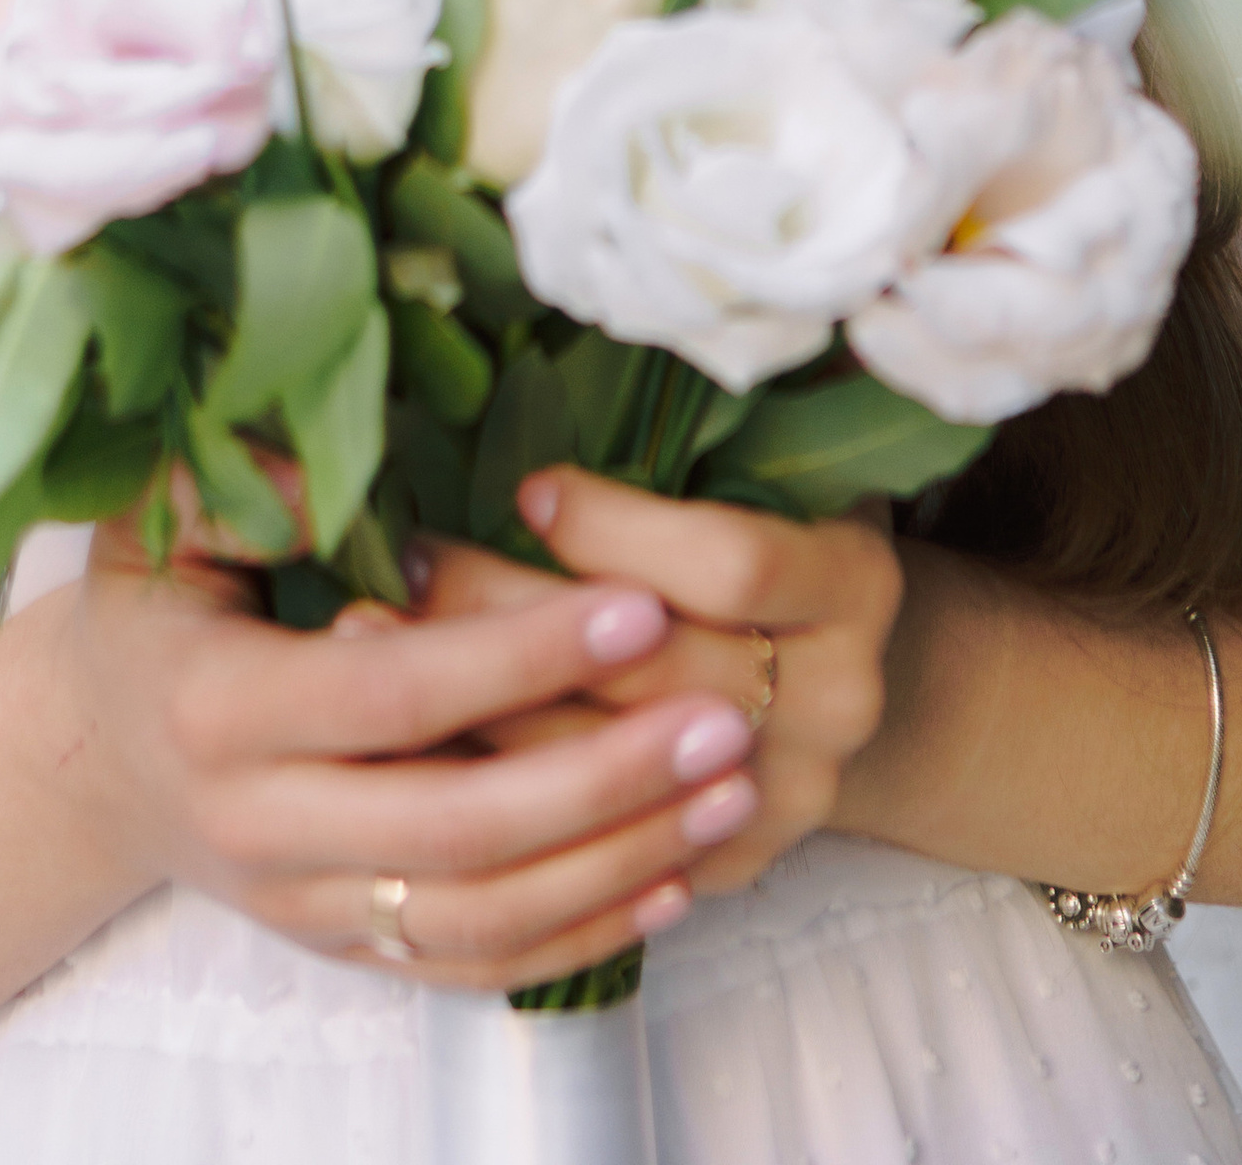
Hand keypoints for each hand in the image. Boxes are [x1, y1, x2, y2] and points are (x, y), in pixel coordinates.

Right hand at [46, 498, 762, 991]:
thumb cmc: (151, 611)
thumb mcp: (153, 523)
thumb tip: (318, 473)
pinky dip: (580, 937)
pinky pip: (472, 967)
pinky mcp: (344, 949)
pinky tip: (676, 878)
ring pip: (477, 918)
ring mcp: (305, 904)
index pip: (392, 693)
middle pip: (453, 829)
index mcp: (218, 708)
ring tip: (730, 791)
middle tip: (722, 717)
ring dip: (615, 864)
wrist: (93, 764)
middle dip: (600, 779)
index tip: (638, 604)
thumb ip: (232, 486)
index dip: (516, 657)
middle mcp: (260, 827)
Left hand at [408, 468, 903, 895]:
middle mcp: (838, 700)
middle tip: (418, 561)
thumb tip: (527, 377)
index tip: (525, 488)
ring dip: (483, 704)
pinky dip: (503, 789)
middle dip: (519, 617)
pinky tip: (419, 736)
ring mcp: (789, 795)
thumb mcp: (770, 471)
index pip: (733, 564)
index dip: (621, 528)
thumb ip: (692, 444)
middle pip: (658, 670)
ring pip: (614, 768)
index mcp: (857, 584)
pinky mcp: (732, 863)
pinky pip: (601, 845)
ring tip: (384, 641)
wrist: (842, 678)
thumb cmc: (778, 539)